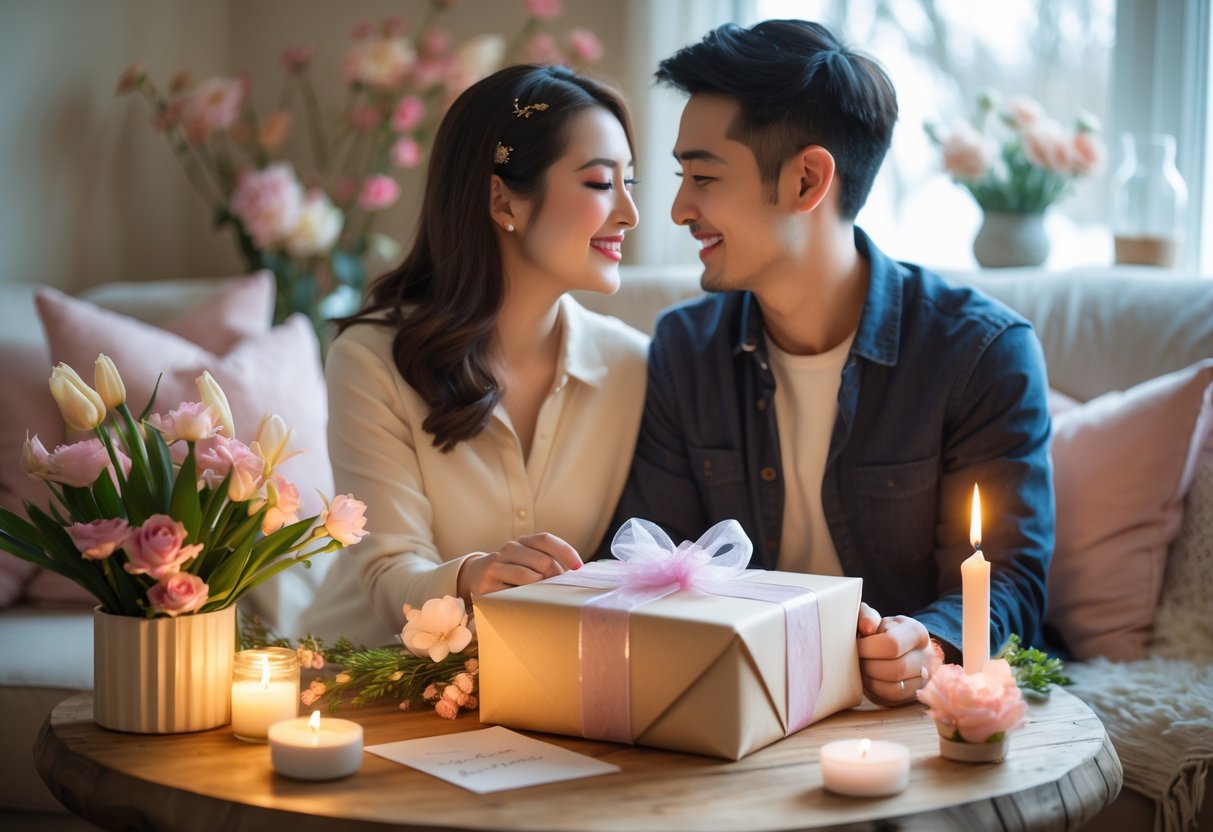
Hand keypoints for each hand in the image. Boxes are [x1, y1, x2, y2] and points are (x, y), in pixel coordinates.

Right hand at [456, 532, 581, 601]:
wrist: (476, 576)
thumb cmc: (513, 571)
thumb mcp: (529, 561)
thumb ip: (549, 563)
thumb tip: (576, 575)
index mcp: (523, 541)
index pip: (546, 540)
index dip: (565, 552)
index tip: (578, 568)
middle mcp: (509, 549)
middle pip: (542, 561)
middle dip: (555, 578)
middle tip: (559, 591)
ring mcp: (496, 565)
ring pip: (528, 577)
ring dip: (541, 590)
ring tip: (544, 597)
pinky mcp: (487, 585)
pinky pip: (513, 594)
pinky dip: (524, 600)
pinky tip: (527, 603)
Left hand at [856, 602, 931, 706]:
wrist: (895, 647)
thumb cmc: (879, 630)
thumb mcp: (873, 618)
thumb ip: (866, 617)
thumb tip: (867, 628)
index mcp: (917, 632)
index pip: (892, 644)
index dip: (867, 647)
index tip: (856, 645)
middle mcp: (927, 656)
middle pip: (896, 669)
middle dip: (869, 666)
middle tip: (858, 659)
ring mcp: (925, 679)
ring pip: (896, 688)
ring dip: (872, 680)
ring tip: (862, 668)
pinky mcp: (914, 695)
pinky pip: (893, 699)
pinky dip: (875, 691)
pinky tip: (868, 678)